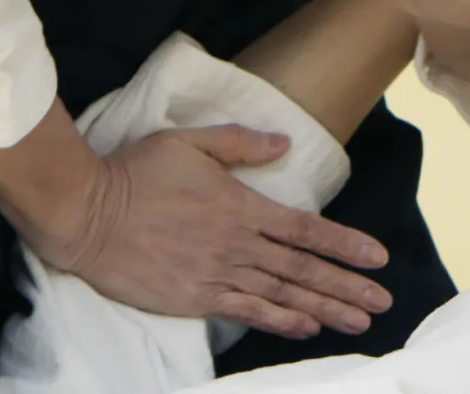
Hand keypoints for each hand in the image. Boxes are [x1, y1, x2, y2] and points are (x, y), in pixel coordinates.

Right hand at [0, 105, 391, 339]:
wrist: (86, 214)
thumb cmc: (135, 173)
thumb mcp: (188, 142)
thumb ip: (240, 144)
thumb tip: (284, 144)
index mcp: (239, 205)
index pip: (305, 228)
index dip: (345, 244)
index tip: (379, 257)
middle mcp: (235, 244)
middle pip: (303, 268)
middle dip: (347, 285)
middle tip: (383, 301)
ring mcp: (215, 274)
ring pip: (282, 294)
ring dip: (325, 308)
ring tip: (359, 321)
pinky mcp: (193, 298)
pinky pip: (246, 312)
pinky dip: (280, 320)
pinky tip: (306, 326)